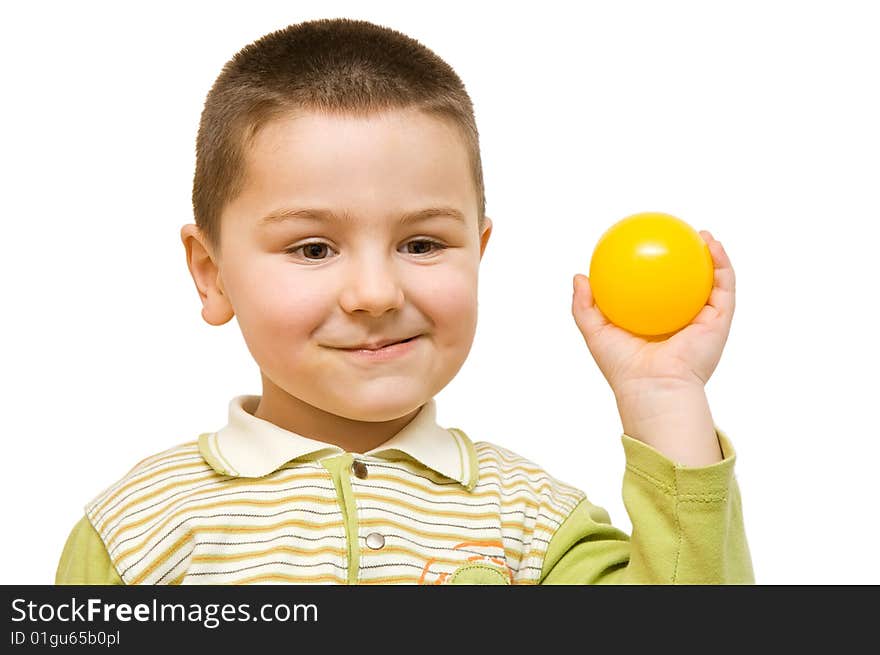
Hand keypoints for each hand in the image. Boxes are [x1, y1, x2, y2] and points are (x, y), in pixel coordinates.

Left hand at [572, 231, 735, 399]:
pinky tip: (713, 246)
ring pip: (714, 284)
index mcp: (657, 324)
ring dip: (714, 257)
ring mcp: (704, 322)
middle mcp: (683, 322)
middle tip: (680, 238)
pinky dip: (722, 266)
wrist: (652, 386)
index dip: (656, 271)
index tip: (648, 248)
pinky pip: (724, 288)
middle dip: (690, 262)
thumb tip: (579, 277)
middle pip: (689, 287)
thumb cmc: (623, 366)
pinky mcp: (720, 322)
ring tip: (703, 235)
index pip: (658, 293)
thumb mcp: (596, 332)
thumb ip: (584, 306)